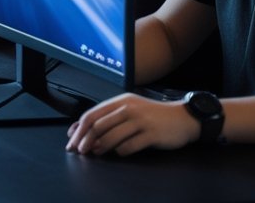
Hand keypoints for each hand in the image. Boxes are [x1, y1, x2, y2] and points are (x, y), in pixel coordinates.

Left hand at [66, 93, 199, 155]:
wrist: (183, 118)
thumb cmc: (152, 115)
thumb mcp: (129, 110)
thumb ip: (107, 117)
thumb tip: (78, 128)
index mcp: (120, 101)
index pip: (92, 114)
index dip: (79, 129)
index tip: (72, 140)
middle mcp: (129, 108)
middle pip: (99, 126)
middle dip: (85, 140)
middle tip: (79, 150)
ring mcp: (141, 121)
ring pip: (112, 136)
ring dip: (100, 147)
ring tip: (95, 153)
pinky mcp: (152, 134)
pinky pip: (130, 145)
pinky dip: (121, 151)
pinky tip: (118, 153)